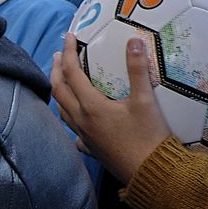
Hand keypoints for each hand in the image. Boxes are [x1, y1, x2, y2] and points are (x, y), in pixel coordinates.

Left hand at [51, 32, 170, 185]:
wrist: (151, 172)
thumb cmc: (148, 136)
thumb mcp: (145, 100)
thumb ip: (137, 70)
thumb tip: (134, 42)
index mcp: (91, 105)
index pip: (71, 72)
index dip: (68, 52)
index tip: (69, 36)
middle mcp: (80, 119)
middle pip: (58, 89)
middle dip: (56, 69)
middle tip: (59, 54)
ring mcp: (82, 135)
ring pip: (61, 109)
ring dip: (59, 90)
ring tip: (62, 79)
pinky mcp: (89, 147)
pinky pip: (72, 129)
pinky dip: (69, 116)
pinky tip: (75, 117)